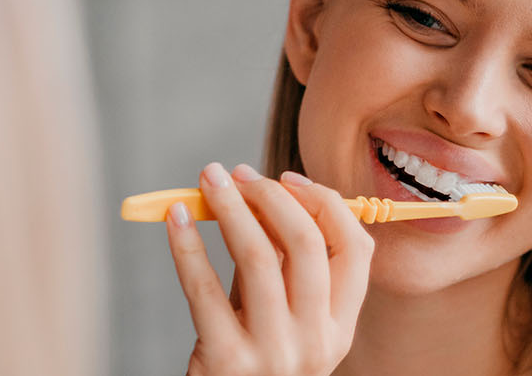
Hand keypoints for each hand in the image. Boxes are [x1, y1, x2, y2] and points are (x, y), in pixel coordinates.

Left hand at [163, 162, 374, 375]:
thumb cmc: (252, 363)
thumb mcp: (283, 322)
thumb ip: (284, 270)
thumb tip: (261, 196)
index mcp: (339, 329)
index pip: (355, 248)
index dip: (324, 203)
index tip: (287, 179)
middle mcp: (315, 341)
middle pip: (307, 244)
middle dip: (271, 196)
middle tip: (238, 174)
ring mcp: (274, 353)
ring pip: (257, 256)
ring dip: (229, 206)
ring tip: (208, 180)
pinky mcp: (226, 360)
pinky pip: (204, 288)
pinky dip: (186, 244)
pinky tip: (175, 218)